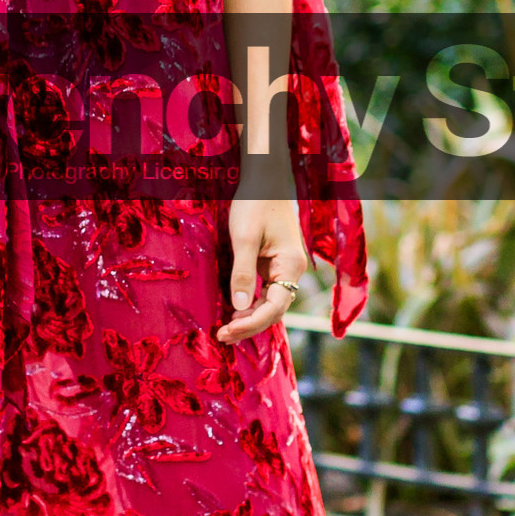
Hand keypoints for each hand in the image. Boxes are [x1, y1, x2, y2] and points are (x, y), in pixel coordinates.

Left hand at [216, 197, 306, 344]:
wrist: (264, 179)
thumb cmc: (255, 203)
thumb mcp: (245, 237)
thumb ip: (242, 273)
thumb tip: (238, 306)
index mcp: (291, 265)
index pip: (275, 307)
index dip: (251, 322)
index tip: (227, 330)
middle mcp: (292, 270)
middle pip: (274, 310)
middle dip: (249, 325)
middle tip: (222, 336)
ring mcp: (284, 268)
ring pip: (270, 303)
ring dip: (249, 317)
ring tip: (226, 330)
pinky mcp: (273, 264)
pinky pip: (265, 291)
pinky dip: (250, 304)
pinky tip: (234, 312)